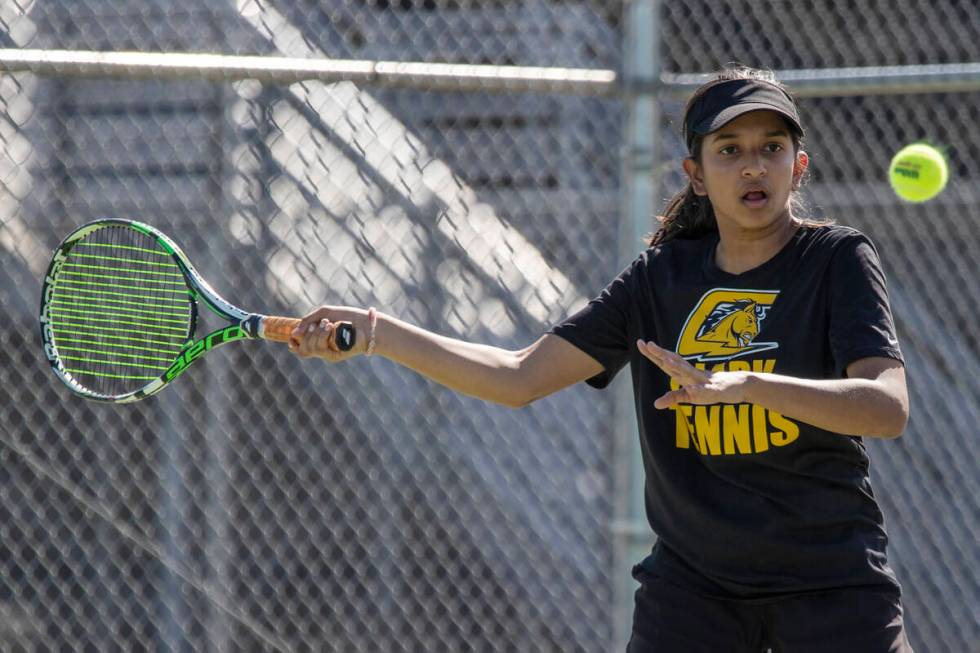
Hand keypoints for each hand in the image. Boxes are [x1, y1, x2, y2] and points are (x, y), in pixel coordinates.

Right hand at [288, 306, 367, 361]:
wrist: (366, 324)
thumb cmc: (347, 317)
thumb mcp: (324, 314)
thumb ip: (307, 321)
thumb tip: (294, 334)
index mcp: (317, 339)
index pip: (299, 348)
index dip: (293, 343)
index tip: (293, 336)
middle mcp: (321, 349)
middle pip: (302, 349)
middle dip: (307, 334)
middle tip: (321, 322)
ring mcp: (327, 354)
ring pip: (310, 348)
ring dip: (317, 333)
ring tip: (329, 323)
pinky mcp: (334, 356)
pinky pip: (320, 349)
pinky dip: (323, 335)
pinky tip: (331, 327)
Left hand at [636, 339, 750, 408]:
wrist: (739, 386)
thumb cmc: (711, 388)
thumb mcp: (690, 396)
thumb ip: (673, 397)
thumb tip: (655, 404)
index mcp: (684, 374)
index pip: (666, 362)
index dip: (653, 354)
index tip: (640, 343)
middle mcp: (691, 374)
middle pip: (674, 362)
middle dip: (661, 354)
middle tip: (648, 344)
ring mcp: (703, 380)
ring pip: (689, 372)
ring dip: (677, 366)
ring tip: (665, 359)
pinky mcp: (714, 390)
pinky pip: (705, 390)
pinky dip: (698, 389)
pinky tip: (691, 389)